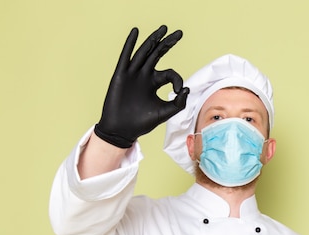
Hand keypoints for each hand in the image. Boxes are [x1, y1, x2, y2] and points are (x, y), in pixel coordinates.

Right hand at [94, 26, 188, 147]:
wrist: (122, 130)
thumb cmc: (142, 123)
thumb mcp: (164, 113)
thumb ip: (178, 103)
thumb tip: (186, 89)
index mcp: (155, 83)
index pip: (170, 73)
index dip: (177, 78)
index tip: (178, 89)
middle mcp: (144, 75)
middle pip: (157, 54)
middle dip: (168, 43)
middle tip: (179, 33)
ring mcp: (132, 74)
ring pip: (144, 52)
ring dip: (153, 40)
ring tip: (163, 29)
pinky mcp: (121, 75)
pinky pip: (126, 56)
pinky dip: (130, 44)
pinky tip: (136, 32)